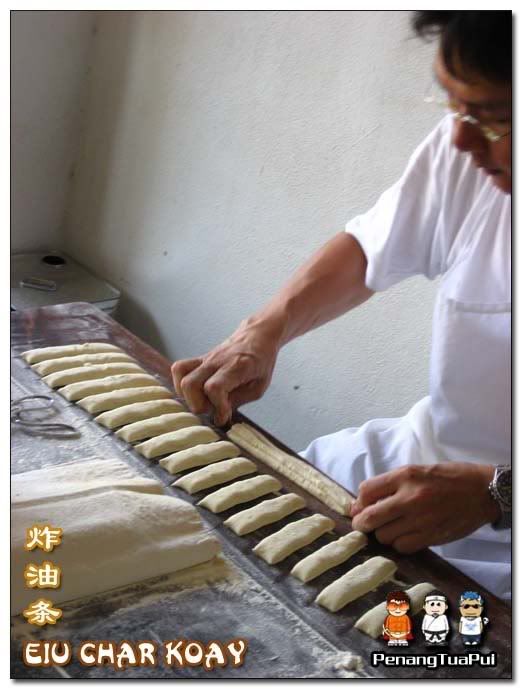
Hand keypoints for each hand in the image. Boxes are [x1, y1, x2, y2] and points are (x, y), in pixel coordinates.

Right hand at [171, 317, 280, 425]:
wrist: (257, 335)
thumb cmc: (261, 363)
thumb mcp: (258, 387)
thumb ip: (237, 400)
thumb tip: (217, 415)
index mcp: (237, 366)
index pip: (214, 388)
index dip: (216, 407)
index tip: (224, 417)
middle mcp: (217, 360)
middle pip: (190, 383)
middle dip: (198, 405)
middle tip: (212, 410)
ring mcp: (205, 358)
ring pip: (180, 374)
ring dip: (187, 395)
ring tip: (202, 402)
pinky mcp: (198, 359)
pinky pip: (179, 369)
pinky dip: (180, 384)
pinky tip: (194, 393)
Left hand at [349, 462, 499, 552]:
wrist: (481, 491)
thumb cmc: (447, 478)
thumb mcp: (416, 471)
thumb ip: (390, 485)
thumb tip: (361, 504)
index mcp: (405, 476)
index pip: (367, 490)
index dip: (359, 501)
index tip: (360, 507)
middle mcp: (410, 497)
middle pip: (370, 517)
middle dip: (361, 523)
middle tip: (363, 525)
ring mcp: (421, 519)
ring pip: (384, 536)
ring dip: (383, 533)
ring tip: (390, 527)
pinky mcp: (431, 536)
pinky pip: (402, 546)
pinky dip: (399, 543)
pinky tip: (404, 535)